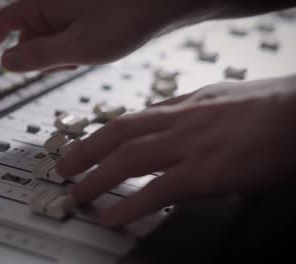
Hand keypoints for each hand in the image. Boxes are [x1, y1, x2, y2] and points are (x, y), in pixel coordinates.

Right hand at [0, 0, 217, 71]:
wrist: (161, 3)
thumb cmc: (125, 19)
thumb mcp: (77, 48)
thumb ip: (38, 58)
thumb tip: (5, 63)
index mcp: (41, 3)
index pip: (1, 22)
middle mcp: (49, 3)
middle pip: (26, 38)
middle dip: (41, 58)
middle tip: (69, 62)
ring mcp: (65, 9)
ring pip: (47, 41)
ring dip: (60, 56)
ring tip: (88, 51)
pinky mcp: (79, 14)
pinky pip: (64, 37)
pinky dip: (73, 49)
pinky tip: (94, 46)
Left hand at [55, 75, 295, 226]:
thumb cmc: (270, 108)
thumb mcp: (220, 100)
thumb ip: (191, 114)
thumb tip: (170, 125)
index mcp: (184, 105)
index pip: (130, 119)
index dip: (100, 134)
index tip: (83, 145)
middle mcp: (180, 121)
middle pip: (117, 134)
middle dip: (85, 151)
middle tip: (63, 167)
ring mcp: (190, 146)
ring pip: (128, 159)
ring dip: (96, 177)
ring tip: (76, 194)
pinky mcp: (206, 173)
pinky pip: (157, 190)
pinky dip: (130, 206)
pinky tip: (112, 218)